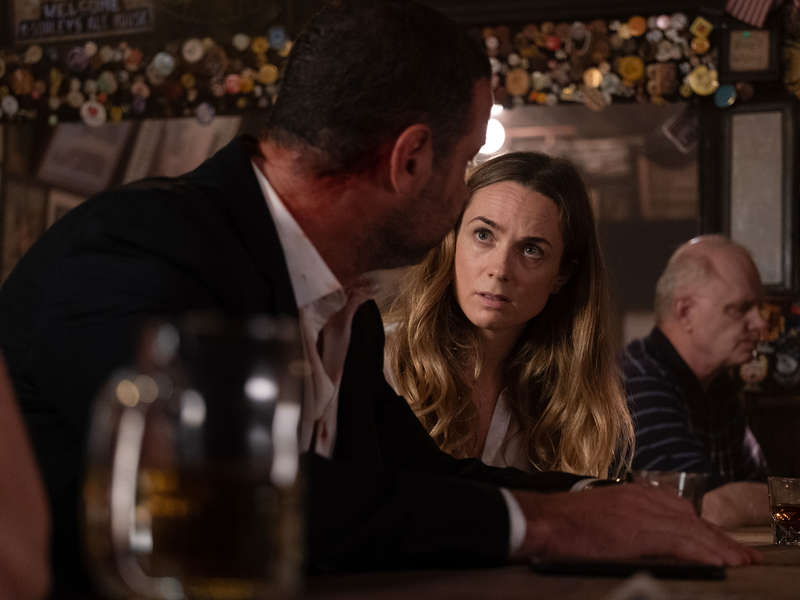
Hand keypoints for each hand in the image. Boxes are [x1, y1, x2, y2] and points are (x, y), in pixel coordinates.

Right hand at [511, 483, 758, 565]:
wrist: (543, 519)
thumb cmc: (564, 522)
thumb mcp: (603, 512)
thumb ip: (627, 518)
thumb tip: (644, 536)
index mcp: (634, 494)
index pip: (680, 510)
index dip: (705, 528)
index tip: (722, 542)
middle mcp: (642, 498)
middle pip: (692, 518)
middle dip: (719, 538)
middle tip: (742, 556)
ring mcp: (641, 512)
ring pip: (692, 529)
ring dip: (719, 547)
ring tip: (739, 562)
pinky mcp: (638, 530)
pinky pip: (680, 542)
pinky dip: (703, 552)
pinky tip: (719, 562)